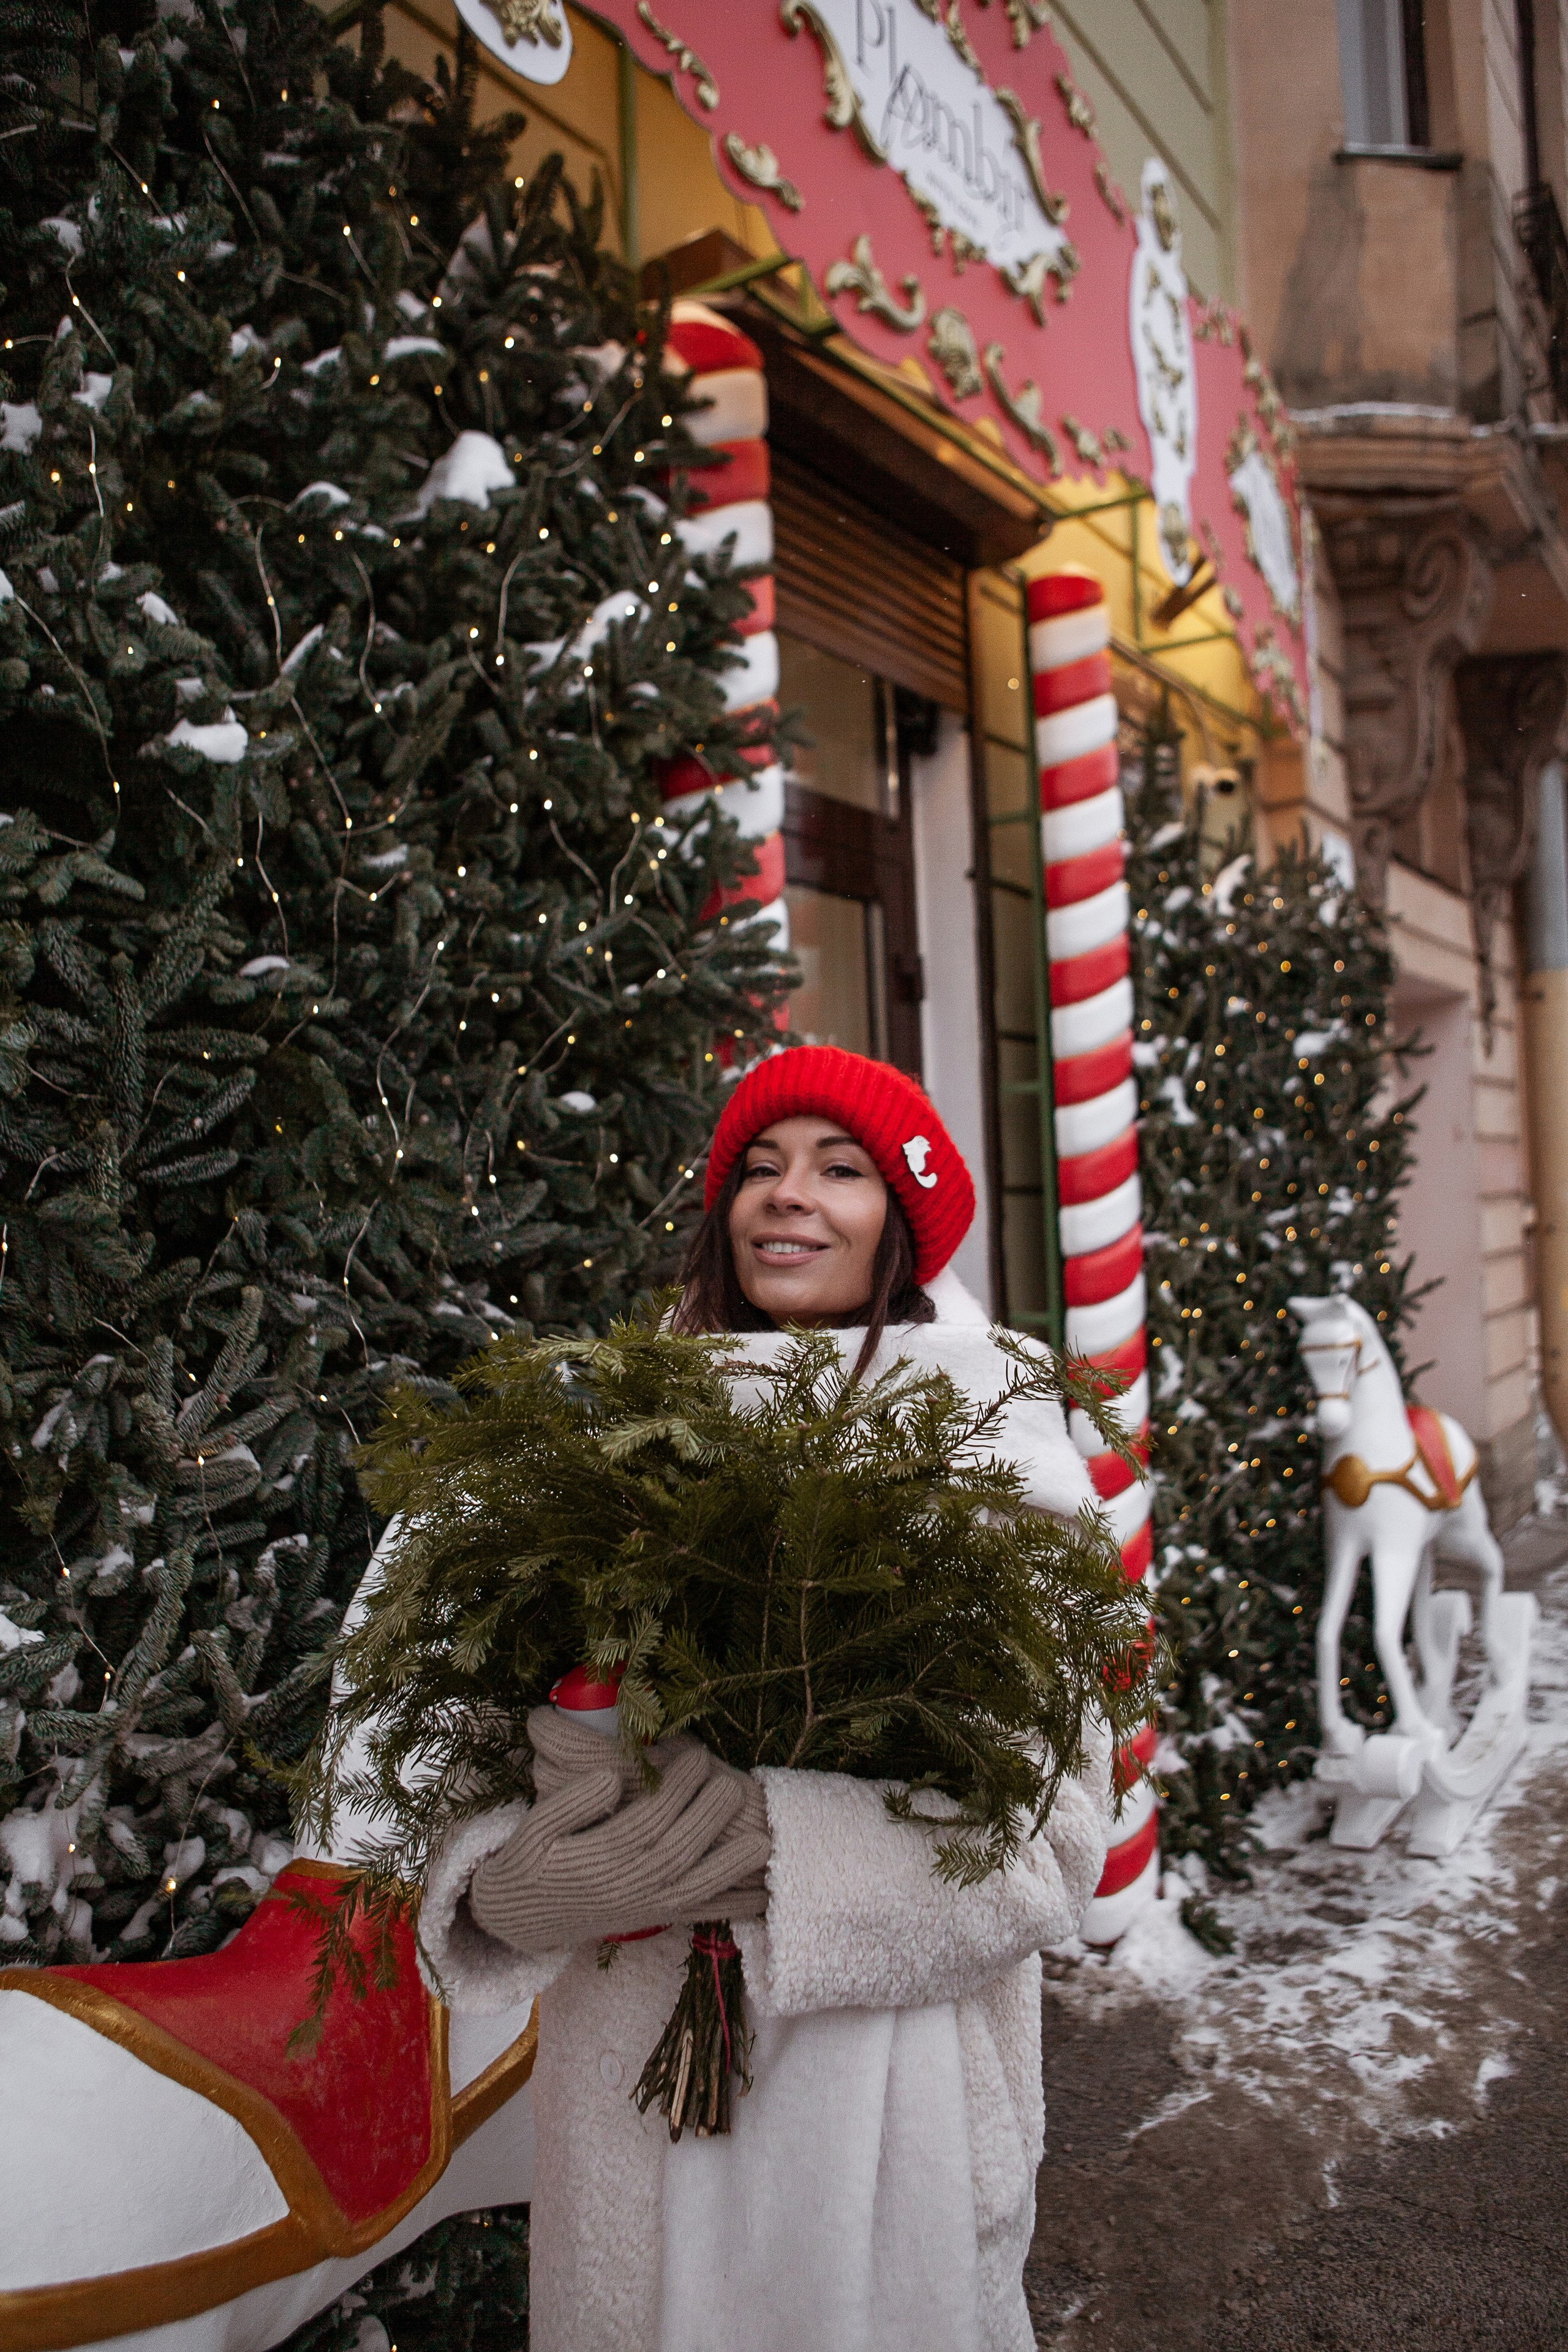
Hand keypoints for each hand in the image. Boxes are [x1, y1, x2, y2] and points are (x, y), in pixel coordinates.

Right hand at [464, 1708, 769, 1954]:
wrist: (518, 1919)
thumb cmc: (528, 1863)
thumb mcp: (533, 1829)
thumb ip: (570, 1803)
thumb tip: (613, 1776)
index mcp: (595, 1861)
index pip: (647, 1822)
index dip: (676, 1790)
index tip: (698, 1755)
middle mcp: (624, 1887)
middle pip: (678, 1852)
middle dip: (711, 1817)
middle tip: (734, 1783)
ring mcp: (642, 1908)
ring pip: (695, 1888)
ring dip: (732, 1864)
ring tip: (764, 1837)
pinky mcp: (653, 1918)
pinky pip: (697, 1915)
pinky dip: (730, 1906)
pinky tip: (761, 1896)